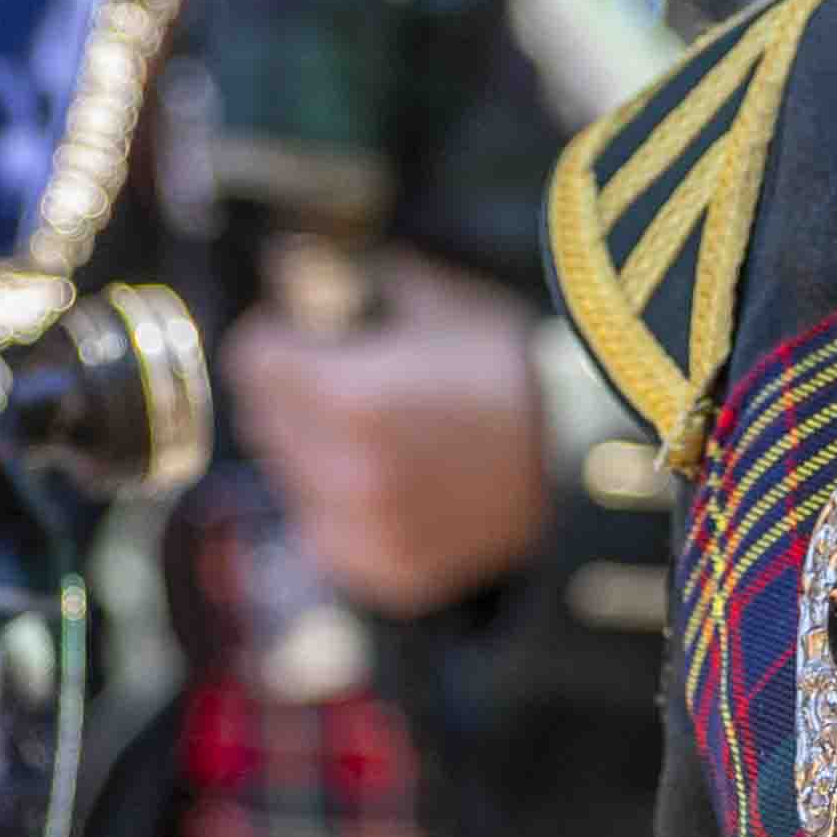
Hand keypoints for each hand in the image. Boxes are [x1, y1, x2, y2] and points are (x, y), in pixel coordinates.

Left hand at [227, 248, 558, 617]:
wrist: (584, 456)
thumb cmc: (510, 368)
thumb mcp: (434, 300)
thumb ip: (354, 282)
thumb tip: (296, 264)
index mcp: (347, 396)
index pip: (251, 360)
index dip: (278, 336)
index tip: (301, 333)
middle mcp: (344, 471)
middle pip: (266, 422)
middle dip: (293, 396)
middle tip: (343, 383)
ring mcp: (364, 531)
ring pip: (291, 482)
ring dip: (315, 456)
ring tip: (377, 437)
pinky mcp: (385, 573)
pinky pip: (327, 534)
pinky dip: (344, 509)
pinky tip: (394, 482)